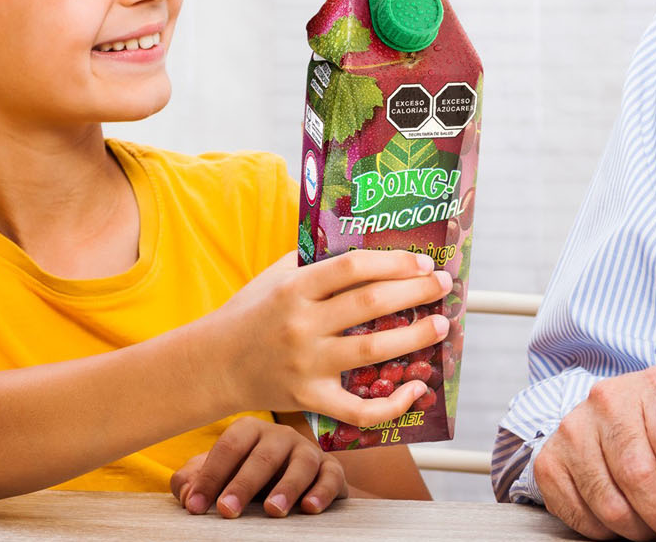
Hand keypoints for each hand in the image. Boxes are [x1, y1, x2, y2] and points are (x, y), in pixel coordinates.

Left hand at [171, 416, 343, 517]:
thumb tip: (187, 494)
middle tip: (227, 510)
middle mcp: (281, 437)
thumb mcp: (216, 477)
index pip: (228, 448)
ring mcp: (309, 452)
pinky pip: (332, 476)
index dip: (210, 477)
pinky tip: (309, 508)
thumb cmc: (245, 478)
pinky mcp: (331, 470)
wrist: (291, 485)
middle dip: (243, 485)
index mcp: (250, 431)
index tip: (195, 505)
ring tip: (272, 510)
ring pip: (301, 464)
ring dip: (287, 487)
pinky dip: (323, 492)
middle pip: (263, 456)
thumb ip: (193, 481)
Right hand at [203, 249, 449, 426]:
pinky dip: (393, 403)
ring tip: (440, 325)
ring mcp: (306, 365)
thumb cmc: (250, 314)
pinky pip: (359, 410)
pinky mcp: (309, 400)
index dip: (394, 262)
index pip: (353, 267)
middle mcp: (301, 325)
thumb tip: (368, 245)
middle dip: (416, 292)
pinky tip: (416, 388)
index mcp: (294, 288)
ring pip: (373, 351)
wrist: (212, 365)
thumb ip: (314, 260)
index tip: (423, 263)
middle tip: (443, 286)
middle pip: (370, 304)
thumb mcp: (274, 277)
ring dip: (415, 337)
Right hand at [533, 366, 655, 540]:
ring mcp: (573, 428)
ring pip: (609, 501)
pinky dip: (606, 532)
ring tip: (653, 526)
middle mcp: (609, 399)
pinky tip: (622, 519)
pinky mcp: (549, 459)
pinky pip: (579, 513)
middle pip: (639, 476)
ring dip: (638, 529)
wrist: (613, 419)